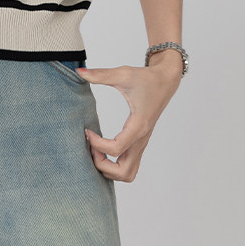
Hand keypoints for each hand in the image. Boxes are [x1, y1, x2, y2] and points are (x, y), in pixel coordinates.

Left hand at [76, 60, 181, 181]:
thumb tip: (79, 72)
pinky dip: (115, 166)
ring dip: (109, 169)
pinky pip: (129, 165)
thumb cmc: (146, 78)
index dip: (97, 144)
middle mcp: (141, 139)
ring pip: (128, 173)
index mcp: (138, 125)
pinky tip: (103, 148)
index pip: (116, 149)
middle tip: (91, 147)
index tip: (86, 131)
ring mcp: (142, 143)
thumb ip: (101, 74)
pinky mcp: (140, 143)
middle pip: (123, 172)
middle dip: (103, 165)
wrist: (166, 81)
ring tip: (96, 150)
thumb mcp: (123, 73)